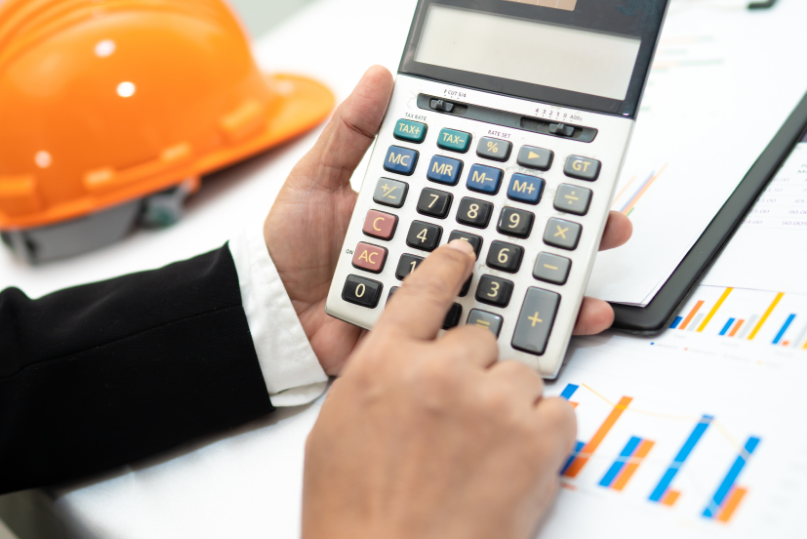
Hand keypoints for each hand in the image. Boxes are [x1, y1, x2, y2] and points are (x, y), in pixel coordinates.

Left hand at [264, 66, 631, 374]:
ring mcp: (438, 293)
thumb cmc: (288, 249)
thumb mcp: (316, 181)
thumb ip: (351, 134)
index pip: (481, 187)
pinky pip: (483, 331)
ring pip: (509, 285)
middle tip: (604, 223)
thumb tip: (379, 76)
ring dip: (560, 286)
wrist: (271, 315)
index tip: (570, 166)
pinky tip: (559, 328)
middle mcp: (435, 249)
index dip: (524, 177)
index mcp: (417, 207)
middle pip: (511, 236)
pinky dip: (526, 333)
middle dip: (564, 231)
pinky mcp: (432, 334)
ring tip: (595, 284)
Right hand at [302, 240, 575, 538]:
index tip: (464, 252)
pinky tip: (515, 464)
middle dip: (476, 371)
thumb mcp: (339, 428)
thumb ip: (375, 379)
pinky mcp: (535, 436)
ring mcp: (490, 399)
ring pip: (522, 374)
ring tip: (485, 454)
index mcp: (384, 362)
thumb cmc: (357, 511)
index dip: (446, 267)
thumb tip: (402, 364)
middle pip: (480, 338)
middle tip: (461, 418)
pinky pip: (558, 410)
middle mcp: (439, 369)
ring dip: (509, 404)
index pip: (422, 291)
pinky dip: (544, 434)